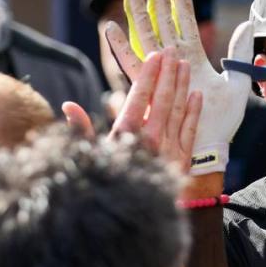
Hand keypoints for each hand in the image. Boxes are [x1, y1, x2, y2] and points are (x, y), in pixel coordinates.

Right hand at [62, 48, 202, 171]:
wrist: (138, 215)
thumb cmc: (108, 184)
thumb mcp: (90, 158)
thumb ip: (82, 130)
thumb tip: (68, 105)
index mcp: (127, 135)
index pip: (139, 98)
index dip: (148, 75)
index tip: (155, 56)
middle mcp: (151, 140)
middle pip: (162, 99)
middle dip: (168, 73)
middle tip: (172, 51)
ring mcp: (170, 149)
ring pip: (178, 110)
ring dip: (182, 86)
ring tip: (185, 65)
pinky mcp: (183, 160)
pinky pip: (191, 130)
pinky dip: (194, 111)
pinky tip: (197, 95)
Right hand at [106, 0, 253, 174]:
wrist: (209, 149)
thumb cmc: (222, 121)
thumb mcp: (238, 82)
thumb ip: (241, 52)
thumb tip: (249, 22)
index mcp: (193, 58)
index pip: (184, 20)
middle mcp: (174, 63)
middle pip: (162, 22)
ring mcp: (160, 75)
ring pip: (145, 38)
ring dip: (137, 15)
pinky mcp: (150, 92)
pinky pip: (132, 68)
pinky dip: (120, 50)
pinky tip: (110, 30)